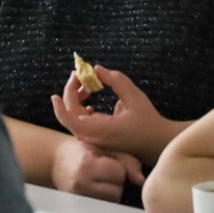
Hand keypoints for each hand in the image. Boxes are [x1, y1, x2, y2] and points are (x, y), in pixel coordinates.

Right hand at [50, 134, 144, 202]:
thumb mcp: (103, 148)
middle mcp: (81, 183)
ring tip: (98, 180)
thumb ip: (126, 161)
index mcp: (87, 165)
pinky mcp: (78, 206)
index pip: (119, 173)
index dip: (118, 167)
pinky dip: (103, 198)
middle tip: (102, 171)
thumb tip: (141, 180)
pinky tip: (94, 188)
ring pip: (112, 200)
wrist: (56, 161)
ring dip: (110, 191)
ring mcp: (78, 197)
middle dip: (115, 181)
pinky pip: (103, 206)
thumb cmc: (81, 151)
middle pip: (117, 190)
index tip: (106, 161)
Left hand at [54, 64, 181, 166]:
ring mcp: (95, 139)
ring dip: (76, 100)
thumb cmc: (149, 120)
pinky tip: (90, 99)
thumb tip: (96, 69)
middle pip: (71, 116)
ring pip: (75, 119)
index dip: (59, 108)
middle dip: (71, 93)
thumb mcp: (135, 96)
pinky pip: (82, 123)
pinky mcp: (98, 138)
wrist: (159, 143)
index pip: (71, 121)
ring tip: (87, 84)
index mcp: (102, 130)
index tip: (54, 93)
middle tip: (79, 75)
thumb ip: (116, 81)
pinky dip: (81, 108)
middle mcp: (95, 137)